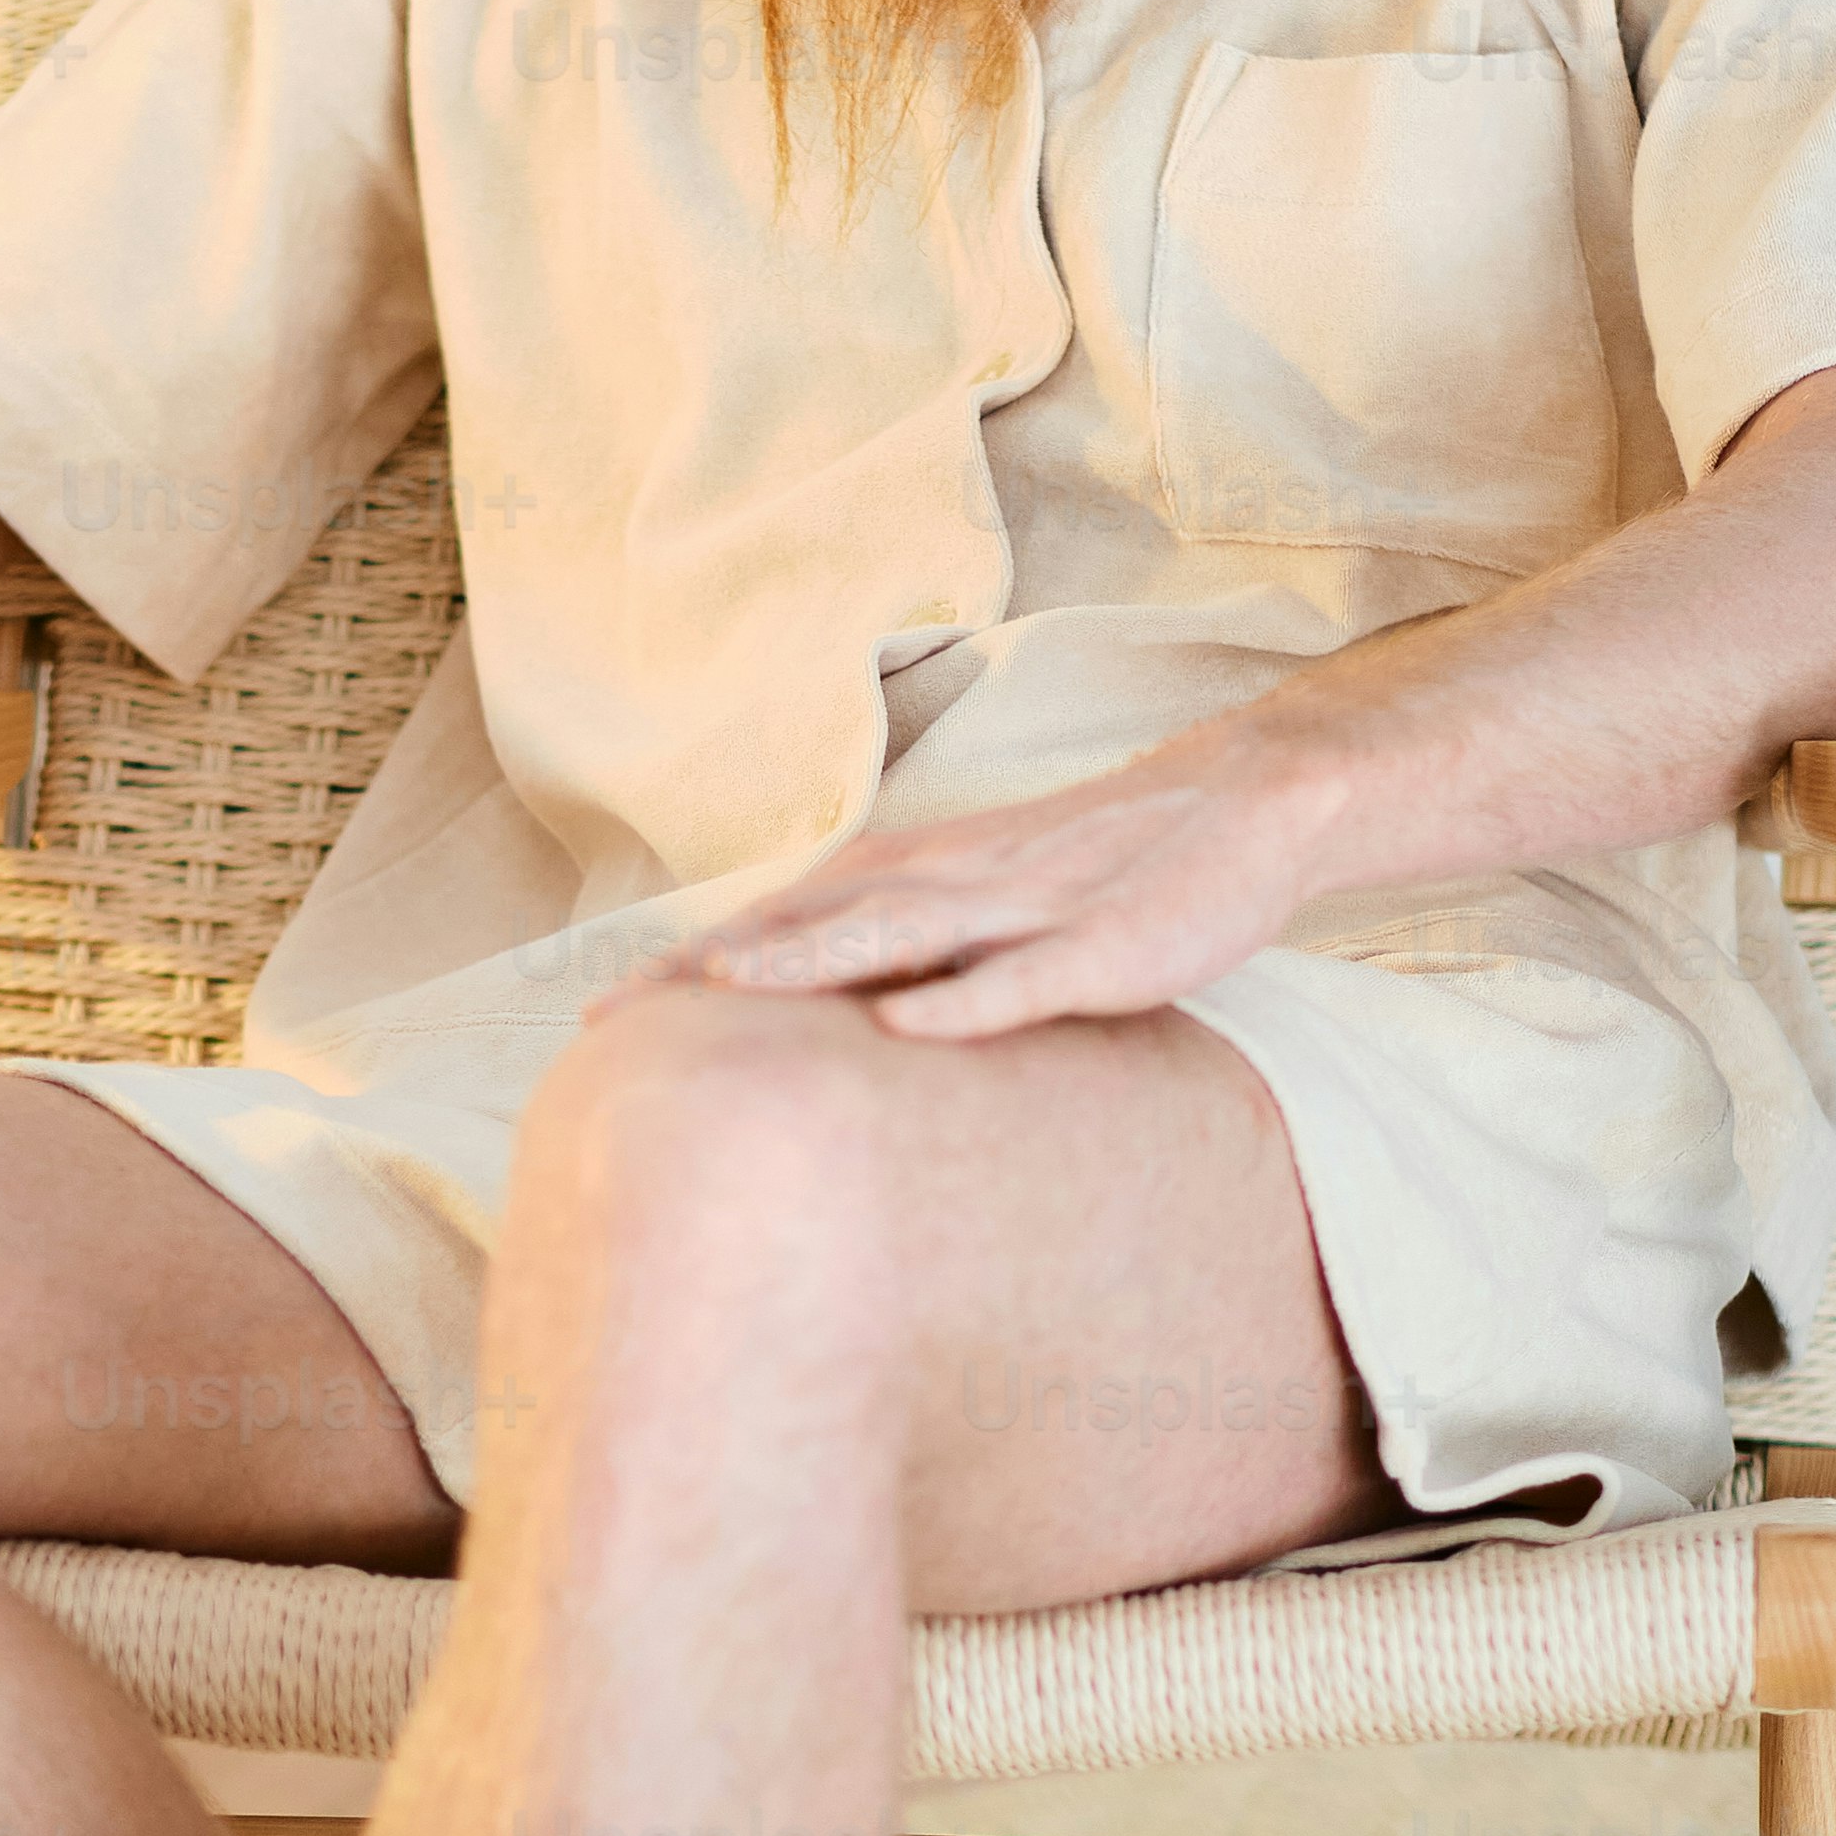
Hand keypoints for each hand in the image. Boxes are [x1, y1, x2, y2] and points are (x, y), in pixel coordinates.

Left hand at [633, 726, 1348, 1041]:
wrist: (1238, 808)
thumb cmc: (1092, 870)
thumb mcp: (979, 906)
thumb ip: (900, 948)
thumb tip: (815, 1016)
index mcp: (911, 877)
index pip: (780, 921)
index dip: (688, 968)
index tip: (597, 1020)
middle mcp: (949, 882)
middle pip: (808, 923)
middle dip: (707, 969)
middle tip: (611, 1021)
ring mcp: (1024, 911)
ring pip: (899, 935)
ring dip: (808, 958)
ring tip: (723, 988)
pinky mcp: (1102, 947)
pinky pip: (1025, 979)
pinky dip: (964, 1000)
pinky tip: (906, 1028)